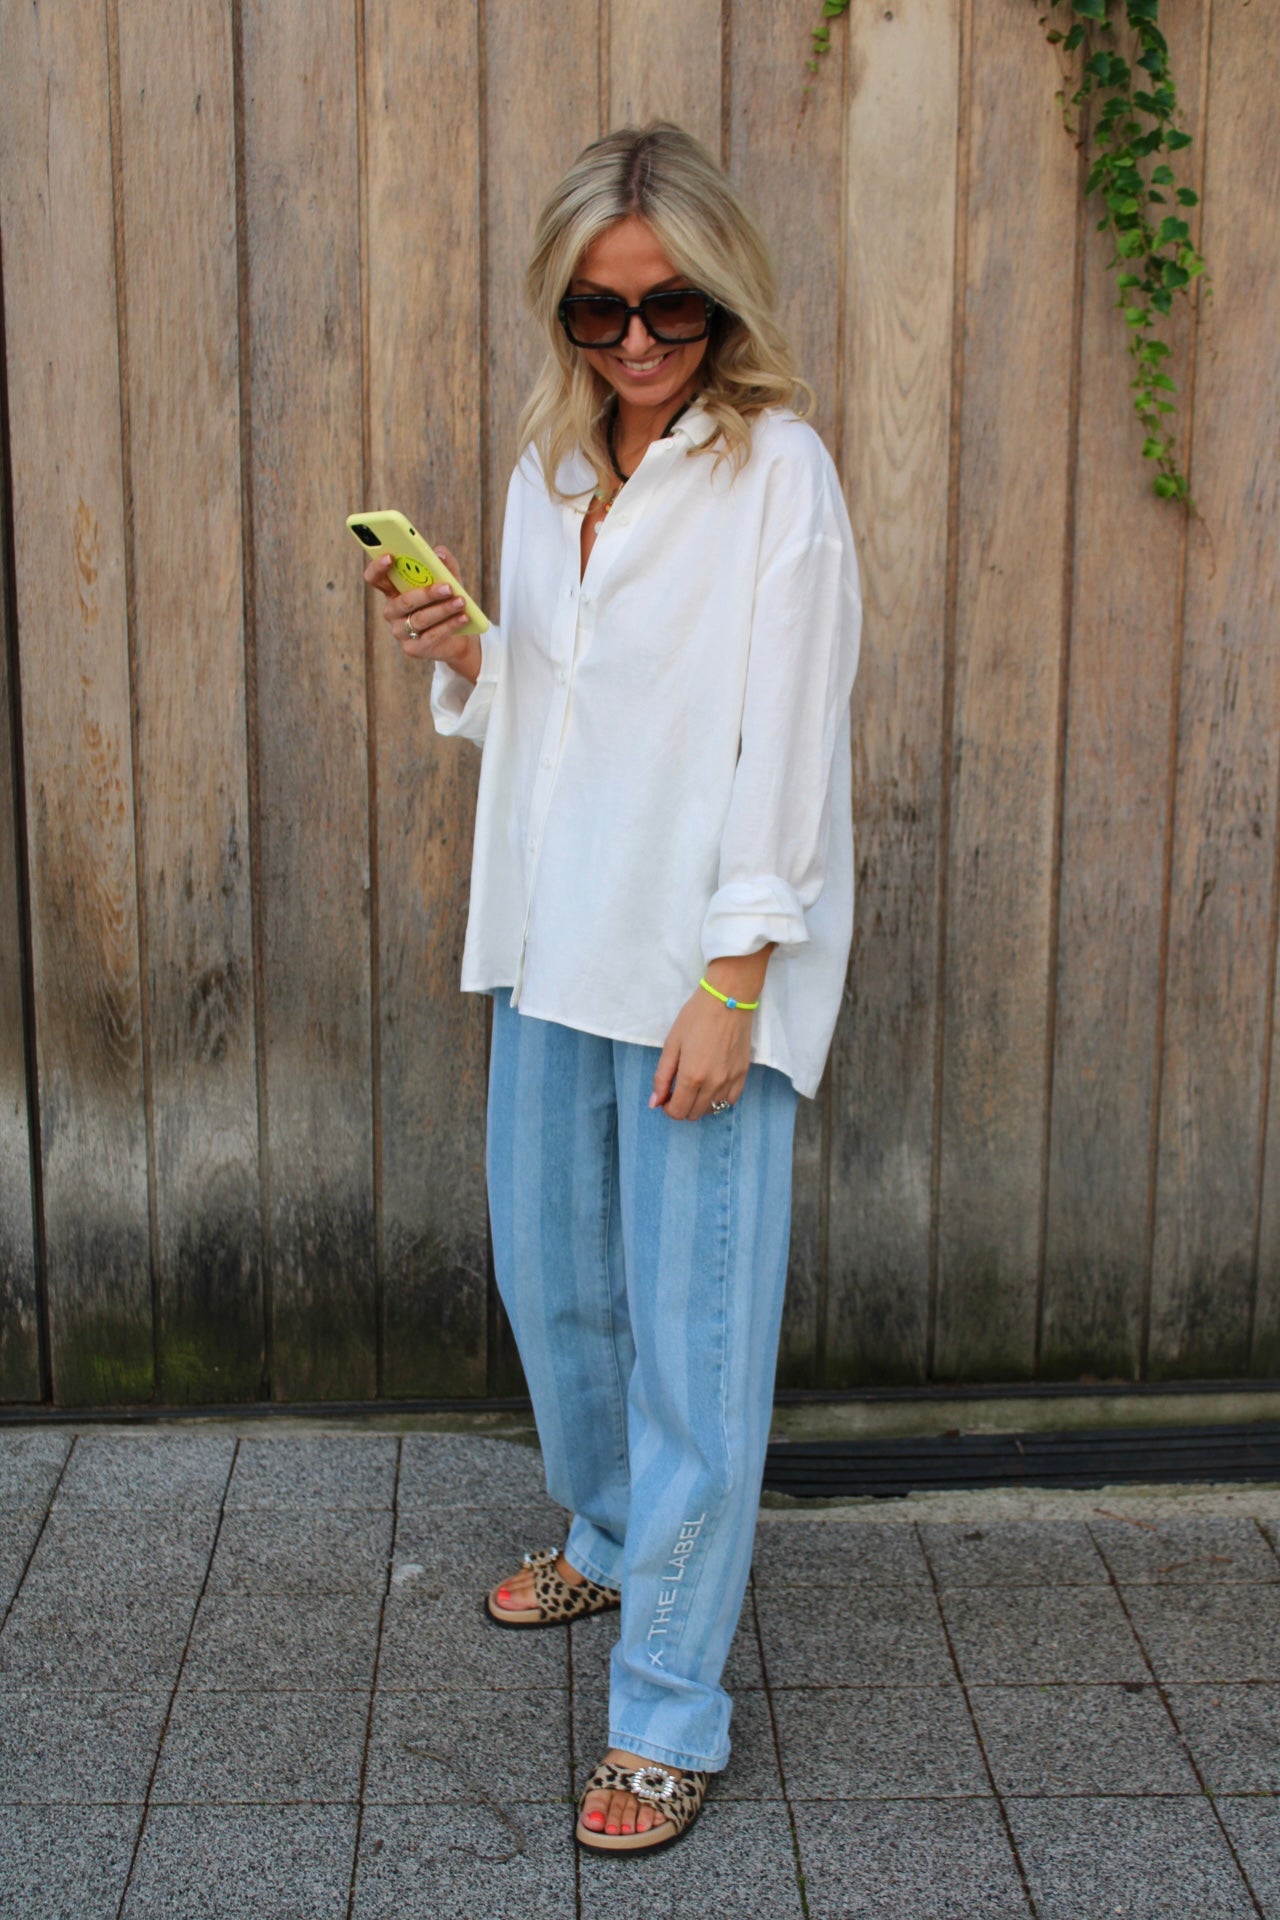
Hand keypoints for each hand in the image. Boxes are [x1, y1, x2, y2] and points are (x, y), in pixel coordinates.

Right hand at [364, 542, 481, 683]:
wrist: (459, 636)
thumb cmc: (447, 601)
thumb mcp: (449, 578)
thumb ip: (444, 563)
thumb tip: (439, 553)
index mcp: (393, 590)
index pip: (375, 578)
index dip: (377, 568)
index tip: (391, 557)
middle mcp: (392, 611)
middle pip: (403, 602)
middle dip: (426, 594)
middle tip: (448, 587)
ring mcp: (400, 632)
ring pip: (419, 619)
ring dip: (443, 610)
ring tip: (461, 601)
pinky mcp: (413, 649)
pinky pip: (430, 636)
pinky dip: (449, 626)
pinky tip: (463, 617)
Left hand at [650, 987, 753, 1121]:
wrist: (728, 999)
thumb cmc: (695, 1017)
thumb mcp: (671, 1044)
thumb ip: (662, 1077)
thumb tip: (655, 1103)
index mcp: (692, 1077)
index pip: (677, 1112)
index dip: (667, 1107)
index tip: (666, 1095)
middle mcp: (713, 1084)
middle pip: (694, 1114)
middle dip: (682, 1106)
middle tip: (678, 1088)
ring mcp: (731, 1081)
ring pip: (712, 1110)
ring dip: (700, 1103)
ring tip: (696, 1084)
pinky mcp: (743, 1074)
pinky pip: (730, 1100)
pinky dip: (718, 1099)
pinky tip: (712, 1084)